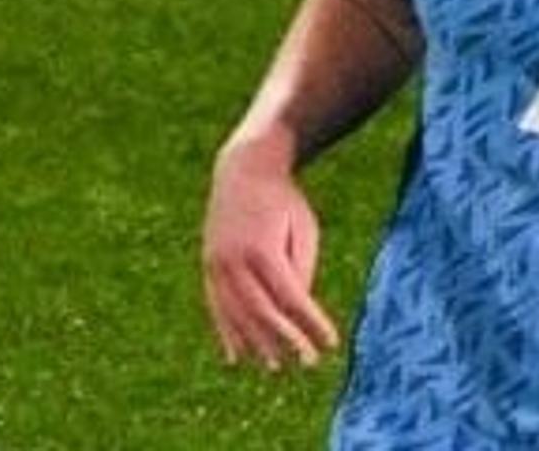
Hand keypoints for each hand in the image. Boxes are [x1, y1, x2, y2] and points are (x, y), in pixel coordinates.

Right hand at [201, 132, 339, 368]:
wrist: (244, 171)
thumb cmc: (284, 202)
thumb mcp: (303, 229)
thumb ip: (301, 269)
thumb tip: (298, 311)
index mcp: (263, 251)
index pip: (292, 298)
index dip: (311, 324)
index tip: (329, 343)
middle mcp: (235, 262)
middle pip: (262, 313)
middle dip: (286, 341)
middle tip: (307, 363)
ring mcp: (217, 266)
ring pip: (237, 316)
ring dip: (256, 345)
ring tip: (274, 366)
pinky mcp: (208, 268)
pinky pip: (216, 309)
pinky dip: (226, 335)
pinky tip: (235, 357)